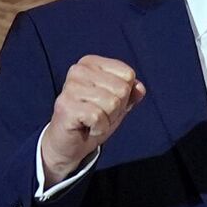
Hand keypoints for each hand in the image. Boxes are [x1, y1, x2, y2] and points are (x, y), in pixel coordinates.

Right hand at [42, 56, 144, 183]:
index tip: (106, 103)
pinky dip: (99, 128)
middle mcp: (78, 70)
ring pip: (112, 103)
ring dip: (107, 119)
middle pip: (122, 89)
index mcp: (91, 63)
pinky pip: (98, 117)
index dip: (124, 95)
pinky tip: (87, 127)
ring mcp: (70, 87)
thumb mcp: (119, 104)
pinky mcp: (66, 106)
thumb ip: (131, 93)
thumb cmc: (94, 119)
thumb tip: (140, 87)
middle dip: (116, 109)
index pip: (128, 75)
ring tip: (92, 120)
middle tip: (99, 114)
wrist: (70, 143)